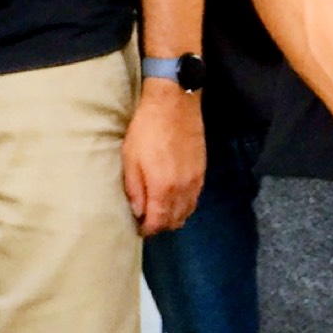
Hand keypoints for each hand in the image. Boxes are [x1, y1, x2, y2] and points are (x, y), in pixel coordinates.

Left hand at [122, 80, 205, 234]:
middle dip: (161, 225)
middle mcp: (184, 189)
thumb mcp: (131, 157)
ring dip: (174, 216)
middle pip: (175, 221)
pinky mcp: (202, 171)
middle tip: (147, 220)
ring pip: (188, 211)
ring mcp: (196, 181)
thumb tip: (137, 211)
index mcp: (164, 188)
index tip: (139, 228)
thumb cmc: (146, 128)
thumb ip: (135, 189)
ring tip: (159, 211)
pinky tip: (174, 198)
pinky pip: (195, 198)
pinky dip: (184, 205)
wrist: (174, 103)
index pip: (159, 222)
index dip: (148, 229)